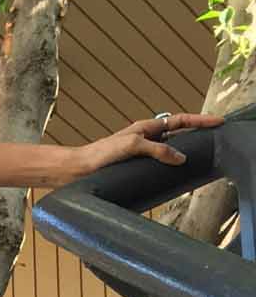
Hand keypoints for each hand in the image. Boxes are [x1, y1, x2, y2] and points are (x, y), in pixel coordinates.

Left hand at [65, 113, 223, 183]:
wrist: (78, 170)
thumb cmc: (101, 155)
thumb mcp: (132, 147)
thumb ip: (157, 150)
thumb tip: (181, 158)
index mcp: (146, 128)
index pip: (180, 120)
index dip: (200, 121)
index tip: (218, 122)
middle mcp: (146, 138)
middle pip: (178, 133)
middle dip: (197, 134)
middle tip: (216, 138)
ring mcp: (142, 152)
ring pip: (170, 149)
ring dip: (185, 151)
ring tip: (203, 156)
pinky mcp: (136, 166)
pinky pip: (160, 164)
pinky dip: (171, 167)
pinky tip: (177, 176)